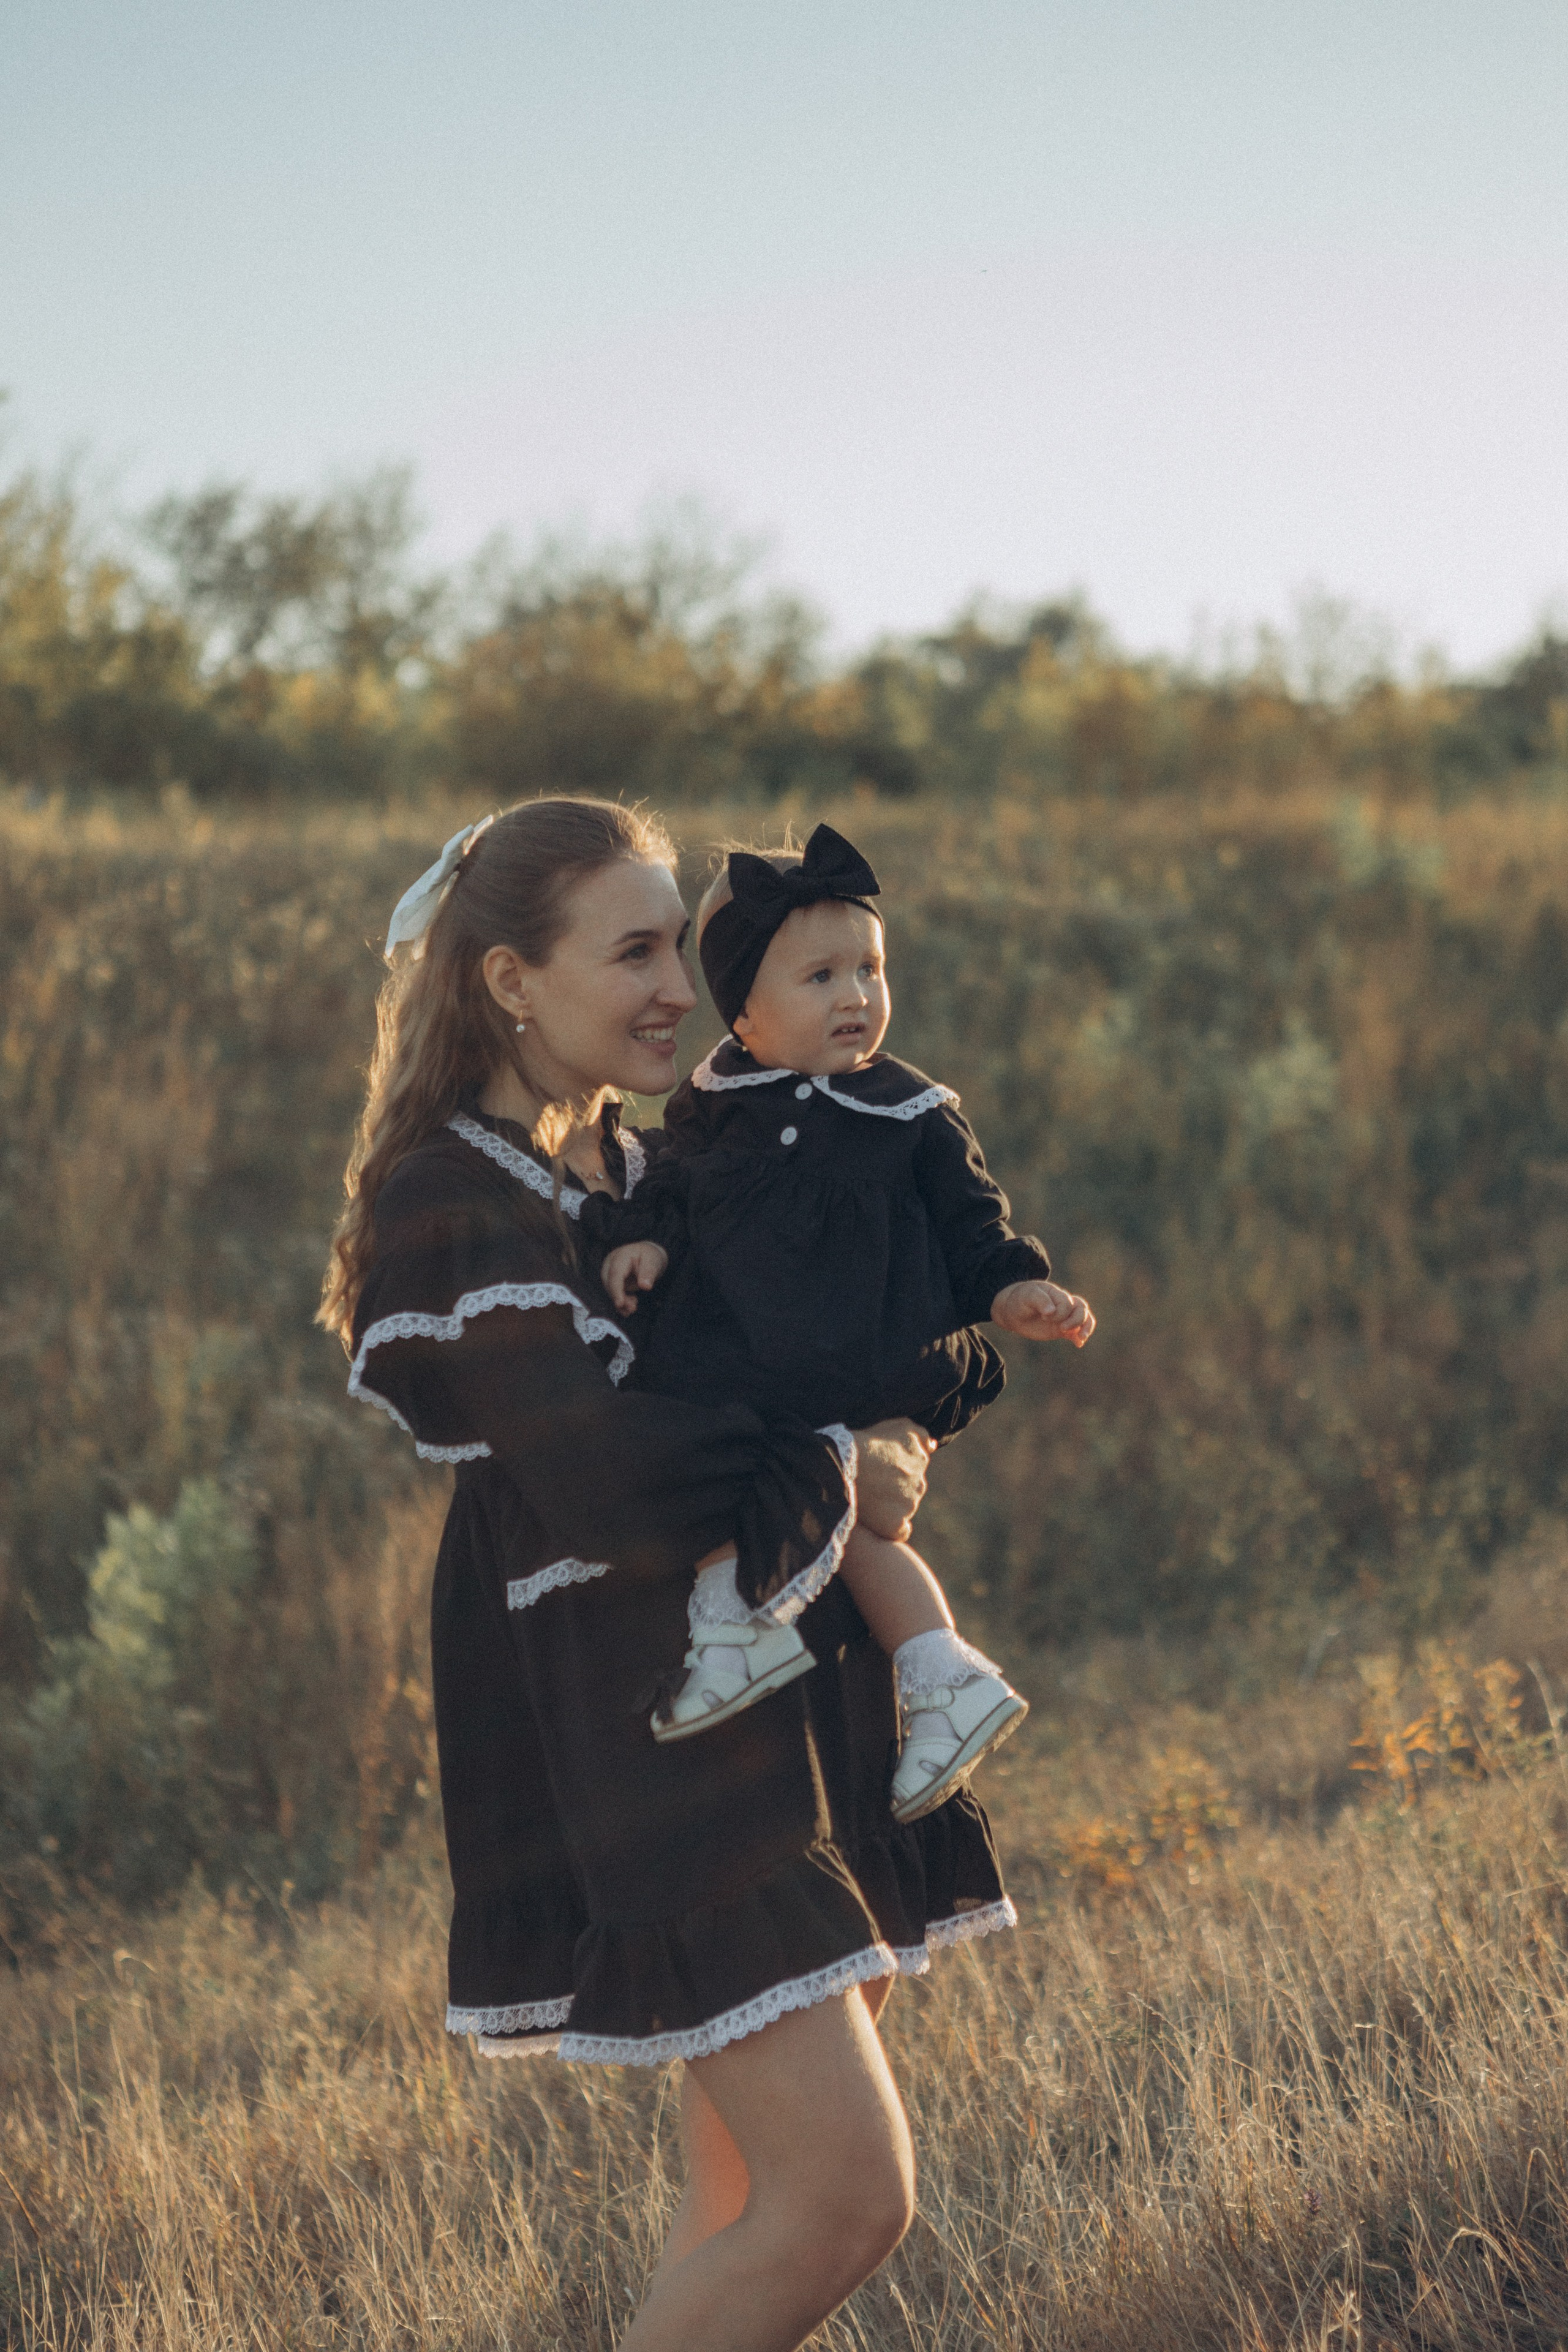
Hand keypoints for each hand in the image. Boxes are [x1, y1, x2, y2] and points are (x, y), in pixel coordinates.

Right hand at [602, 1241, 667, 1315]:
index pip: (615, 1274)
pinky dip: (621, 1302)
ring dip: (621, 1302)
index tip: (620, 1304)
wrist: (647, 1255)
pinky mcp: (612, 1281)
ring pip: (611, 1290)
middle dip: (619, 1298)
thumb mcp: (653, 1261)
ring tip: (633, 1308)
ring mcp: (610, 1273)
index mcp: (621, 1256)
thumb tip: (645, 1286)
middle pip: (610, 1284)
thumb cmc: (650, 1256)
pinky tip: (629, 1308)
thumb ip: (648, 1272)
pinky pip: (614, 1293)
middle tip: (633, 1309)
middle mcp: (611, 1264)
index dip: (616, 1290)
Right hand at [850, 1416, 936, 1542]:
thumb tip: (933, 1445)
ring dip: (891, 1504)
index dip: (897, 1466)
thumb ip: (919, 1435)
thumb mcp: (897, 1426)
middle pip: (911, 1487)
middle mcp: (920, 1482)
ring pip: (905, 1507)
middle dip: (896, 1486)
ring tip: (866, 1497)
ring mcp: (910, 1504)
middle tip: (871, 1482)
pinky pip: (900, 1530)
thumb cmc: (864, 1442)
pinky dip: (893, 1528)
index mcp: (920, 1457)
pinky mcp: (896, 1524)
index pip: (916, 1465)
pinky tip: (879, 1522)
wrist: (843, 1465)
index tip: (881, 1467)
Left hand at [991, 1278, 1095, 1345]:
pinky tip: (1078, 1344)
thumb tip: (1052, 1311)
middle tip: (1062, 1329)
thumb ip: (1040, 1301)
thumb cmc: (1021, 1300)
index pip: (1067, 1303)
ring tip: (1081, 1338)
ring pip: (1083, 1318)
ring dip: (1085, 1327)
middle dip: (1075, 1320)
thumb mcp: (1027, 1296)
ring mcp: (1063, 1317)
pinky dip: (1079, 1338)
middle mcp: (1063, 1304)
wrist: (1013, 1312)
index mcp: (1057, 1293)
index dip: (1059, 1312)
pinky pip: (1076, 1332)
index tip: (1044, 1317)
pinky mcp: (1061, 1329)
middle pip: (1081, 1309)